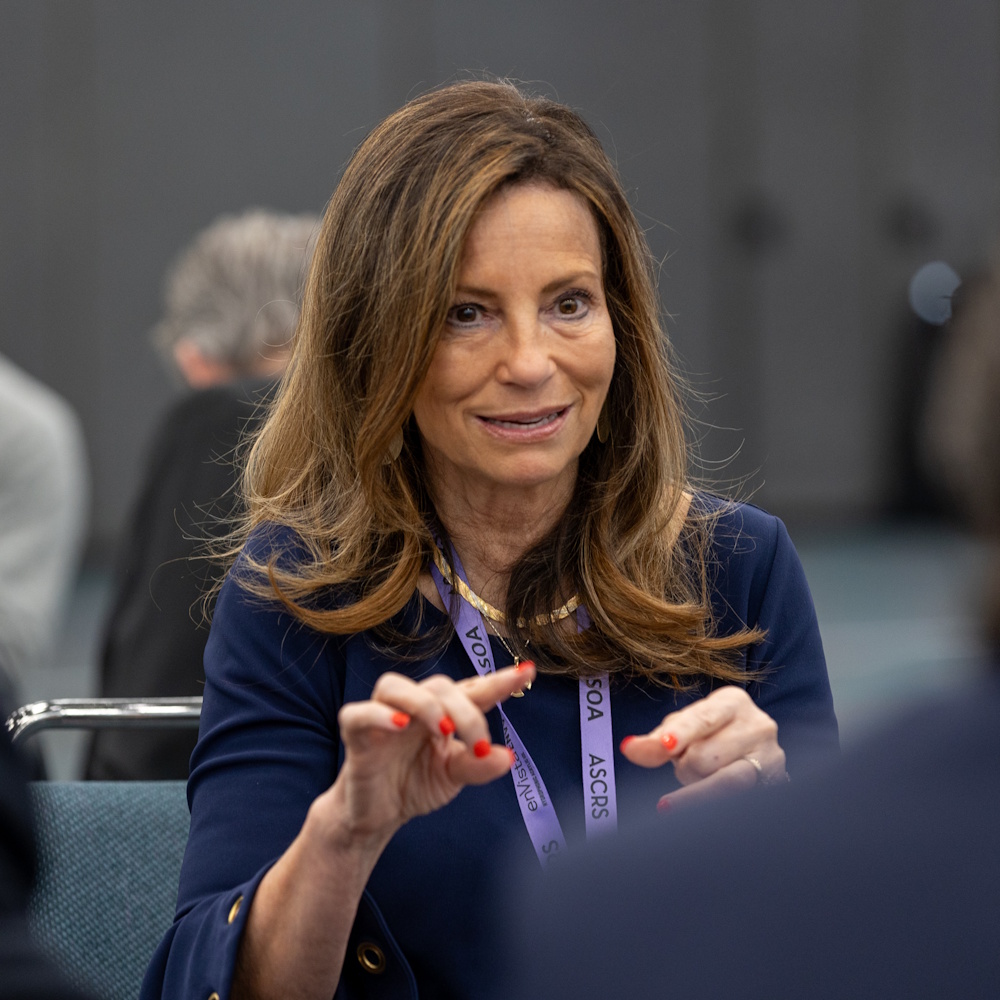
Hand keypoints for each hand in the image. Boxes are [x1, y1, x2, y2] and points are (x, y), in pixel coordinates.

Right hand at [315, 663, 534, 847]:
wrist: (376, 816)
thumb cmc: (415, 783)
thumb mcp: (453, 777)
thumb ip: (478, 766)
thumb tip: (508, 757)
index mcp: (442, 712)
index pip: (472, 690)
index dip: (499, 680)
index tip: (529, 673)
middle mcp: (413, 707)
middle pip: (438, 686)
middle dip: (464, 711)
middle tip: (477, 742)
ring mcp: (382, 718)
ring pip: (394, 686)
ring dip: (423, 703)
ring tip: (442, 729)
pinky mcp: (356, 735)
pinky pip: (357, 713)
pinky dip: (377, 715)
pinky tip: (399, 726)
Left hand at [619, 686, 785, 811]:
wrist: (755, 753)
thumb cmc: (713, 735)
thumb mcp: (684, 729)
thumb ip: (656, 740)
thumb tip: (629, 748)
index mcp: (732, 701)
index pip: (701, 720)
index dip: (681, 734)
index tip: (666, 747)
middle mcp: (757, 725)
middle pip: (704, 756)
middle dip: (686, 766)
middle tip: (687, 763)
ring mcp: (771, 757)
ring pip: (722, 781)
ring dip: (698, 785)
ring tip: (699, 777)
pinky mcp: (775, 784)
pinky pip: (736, 800)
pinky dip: (709, 802)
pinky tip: (693, 805)